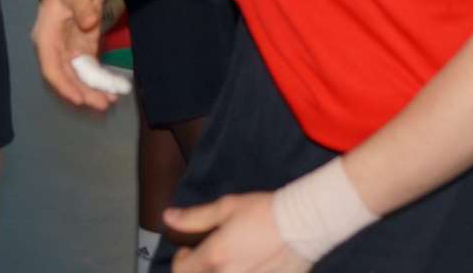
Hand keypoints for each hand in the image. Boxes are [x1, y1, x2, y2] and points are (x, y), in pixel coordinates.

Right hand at [31, 0, 113, 109]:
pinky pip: (88, 66)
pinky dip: (98, 77)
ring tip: (110, 101)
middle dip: (83, 91)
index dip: (64, 85)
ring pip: (77, 74)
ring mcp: (68, 46)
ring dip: (92, 88)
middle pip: (66, 75)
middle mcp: (54, 45)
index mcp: (45, 35)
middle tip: (102, 104)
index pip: (51, 66)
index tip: (79, 98)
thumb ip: (83, 6)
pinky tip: (111, 87)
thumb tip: (88, 22)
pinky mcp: (81, 44)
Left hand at [167, 194, 311, 272]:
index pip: (180, 270)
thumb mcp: (227, 207)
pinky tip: (253, 264)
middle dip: (201, 268)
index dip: (181, 258)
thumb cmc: (265, 211)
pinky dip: (243, 272)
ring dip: (221, 271)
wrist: (304, 223)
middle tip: (214, 254)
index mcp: (215, 257)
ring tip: (234, 258)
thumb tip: (168, 218)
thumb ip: (195, 217)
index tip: (190, 248)